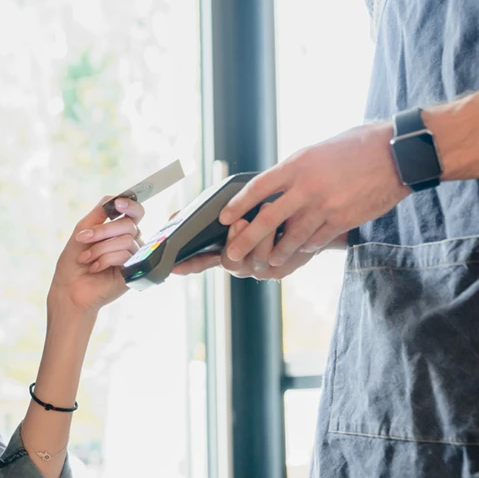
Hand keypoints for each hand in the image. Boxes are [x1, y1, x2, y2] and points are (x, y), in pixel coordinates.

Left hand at [49, 196, 145, 314]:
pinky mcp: (133, 274)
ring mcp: (133, 259)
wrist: (69, 289)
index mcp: (120, 232)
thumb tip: (116, 197)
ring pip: (126, 240)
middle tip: (82, 239)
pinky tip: (95, 268)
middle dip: (102, 231)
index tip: (118, 204)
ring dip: (100, 248)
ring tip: (86, 259)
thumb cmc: (74, 261)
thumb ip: (100, 213)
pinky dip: (105, 259)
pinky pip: (125, 256)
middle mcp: (130, 244)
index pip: (135, 213)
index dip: (130, 205)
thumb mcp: (83, 230)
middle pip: (129, 224)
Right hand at [171, 211, 344, 280]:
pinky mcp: (281, 269)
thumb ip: (206, 216)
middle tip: (241, 221)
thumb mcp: (236, 209)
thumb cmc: (262, 211)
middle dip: (235, 240)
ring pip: (257, 259)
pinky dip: (281, 241)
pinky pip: (278, 259)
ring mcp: (259, 269)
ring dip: (262, 235)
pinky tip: (286, 223)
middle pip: (230, 262)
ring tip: (267, 207)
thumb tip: (173, 216)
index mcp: (222, 253)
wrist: (305, 219)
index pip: (201, 263)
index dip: (188, 266)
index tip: (172, 267)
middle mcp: (239, 265)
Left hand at [218, 122, 409, 267]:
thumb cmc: (358, 146)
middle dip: (246, 239)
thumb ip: (295, 171)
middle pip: (267, 219)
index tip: (223, 217)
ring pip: (291, 236)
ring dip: (276, 252)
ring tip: (266, 261)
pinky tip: (299, 253)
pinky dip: (305, 248)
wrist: (398, 154)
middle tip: (232, 253)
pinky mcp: (342, 220)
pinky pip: (316, 240)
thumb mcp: (318, 151)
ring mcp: (324, 206)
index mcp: (297, 165)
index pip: (257, 188)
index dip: (238, 205)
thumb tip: (274, 186)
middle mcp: (306, 186)